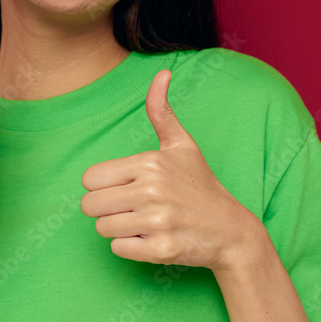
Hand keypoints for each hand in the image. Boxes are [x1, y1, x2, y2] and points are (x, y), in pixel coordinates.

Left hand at [81, 70, 261, 271]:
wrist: (230, 230)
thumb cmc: (200, 185)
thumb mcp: (182, 145)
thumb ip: (162, 111)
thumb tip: (162, 72)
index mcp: (149, 162)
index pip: (89, 179)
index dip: (102, 186)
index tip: (125, 189)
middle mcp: (152, 190)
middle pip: (89, 205)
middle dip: (105, 209)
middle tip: (131, 209)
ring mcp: (157, 221)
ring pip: (102, 228)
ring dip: (118, 229)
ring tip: (144, 223)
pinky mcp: (160, 249)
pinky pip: (117, 249)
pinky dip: (130, 247)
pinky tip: (152, 238)